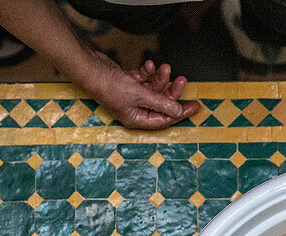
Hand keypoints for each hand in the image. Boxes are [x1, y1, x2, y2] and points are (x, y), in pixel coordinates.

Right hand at [81, 55, 199, 129]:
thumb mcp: (140, 96)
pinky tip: (149, 65)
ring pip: (153, 90)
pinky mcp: (127, 84)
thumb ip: (160, 103)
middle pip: (161, 104)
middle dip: (171, 91)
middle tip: (182, 81)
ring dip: (160, 79)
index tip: (195, 106)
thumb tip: (177, 111)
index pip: (165, 119)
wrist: (90, 68)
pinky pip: (143, 80)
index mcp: (137, 119)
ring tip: (165, 68)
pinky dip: (147, 73)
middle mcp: (134, 110)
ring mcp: (130, 97)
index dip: (181, 112)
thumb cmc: (108, 86)